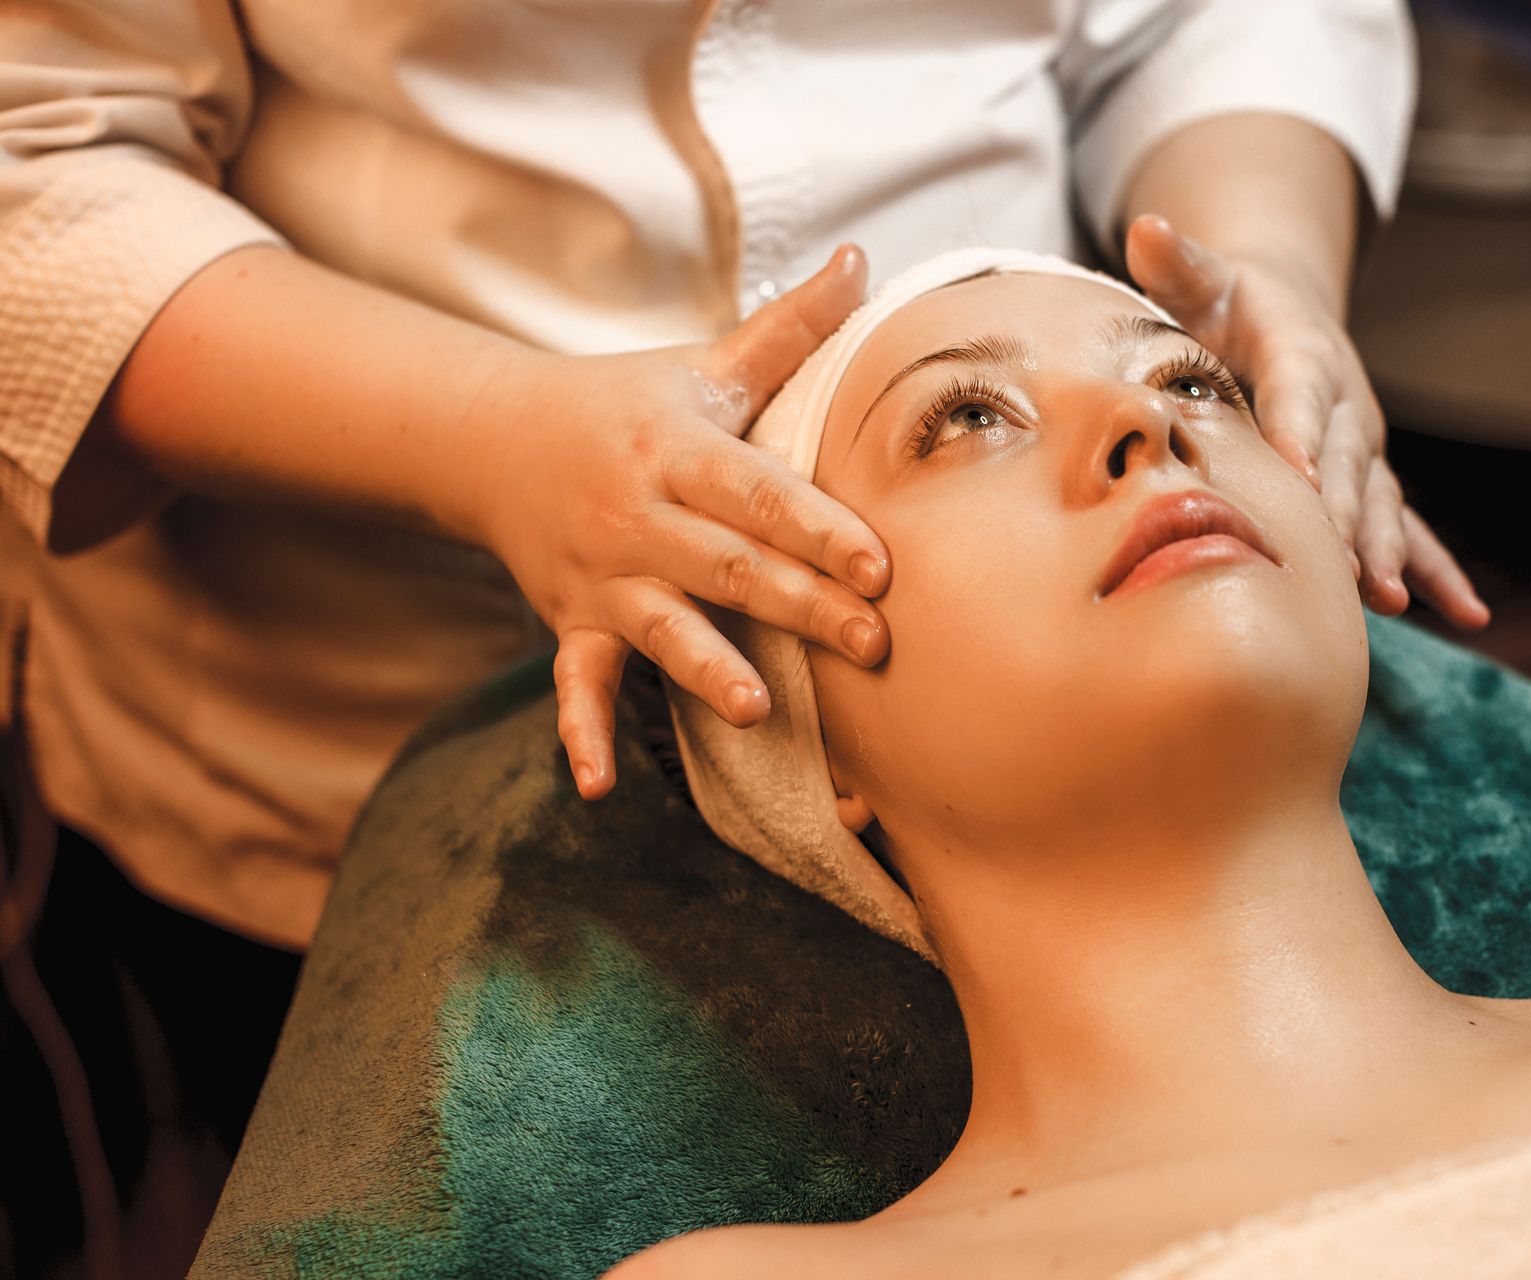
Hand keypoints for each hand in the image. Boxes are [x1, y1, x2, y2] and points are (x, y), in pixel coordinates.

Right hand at [470, 245, 888, 799]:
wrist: (492, 436)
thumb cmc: (627, 403)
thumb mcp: (704, 364)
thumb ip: (789, 328)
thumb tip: (864, 259)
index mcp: (679, 451)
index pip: (758, 492)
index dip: (818, 527)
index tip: (880, 563)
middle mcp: (639, 515)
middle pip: (727, 566)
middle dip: (799, 606)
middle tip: (872, 644)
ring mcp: (600, 575)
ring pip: (659, 626)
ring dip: (702, 668)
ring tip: (754, 706)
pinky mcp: (570, 621)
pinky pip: (573, 683)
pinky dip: (579, 732)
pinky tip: (595, 786)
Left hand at [1123, 215, 1488, 629]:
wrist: (1279, 310)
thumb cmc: (1227, 301)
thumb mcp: (1203, 276)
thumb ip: (1177, 262)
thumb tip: (1146, 228)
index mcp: (1303, 353)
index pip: (1300, 397)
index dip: (1302, 435)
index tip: (1301, 476)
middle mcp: (1345, 405)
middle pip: (1346, 464)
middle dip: (1344, 515)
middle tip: (1339, 566)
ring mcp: (1363, 448)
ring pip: (1379, 503)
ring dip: (1385, 550)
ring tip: (1387, 596)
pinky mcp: (1369, 480)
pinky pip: (1409, 529)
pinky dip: (1436, 569)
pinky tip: (1468, 614)